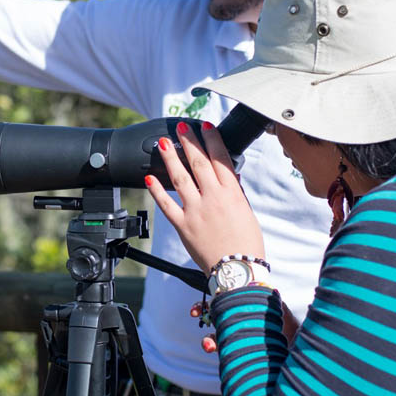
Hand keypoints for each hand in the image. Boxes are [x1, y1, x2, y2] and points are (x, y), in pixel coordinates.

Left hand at [144, 121, 264, 274]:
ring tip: (163, 144)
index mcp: (231, 193)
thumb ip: (236, 193)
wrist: (237, 269)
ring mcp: (196, 211)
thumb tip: (230, 176)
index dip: (212, 139)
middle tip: (180, 127)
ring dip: (170, 159)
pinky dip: (156, 190)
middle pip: (198, 163)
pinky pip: (166, 205)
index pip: (221, 158)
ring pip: (180, 178)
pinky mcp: (183, 225)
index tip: (205, 126)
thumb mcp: (247, 213)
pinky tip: (149, 177)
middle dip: (189, 142)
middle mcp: (213, 198)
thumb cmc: (246, 244)